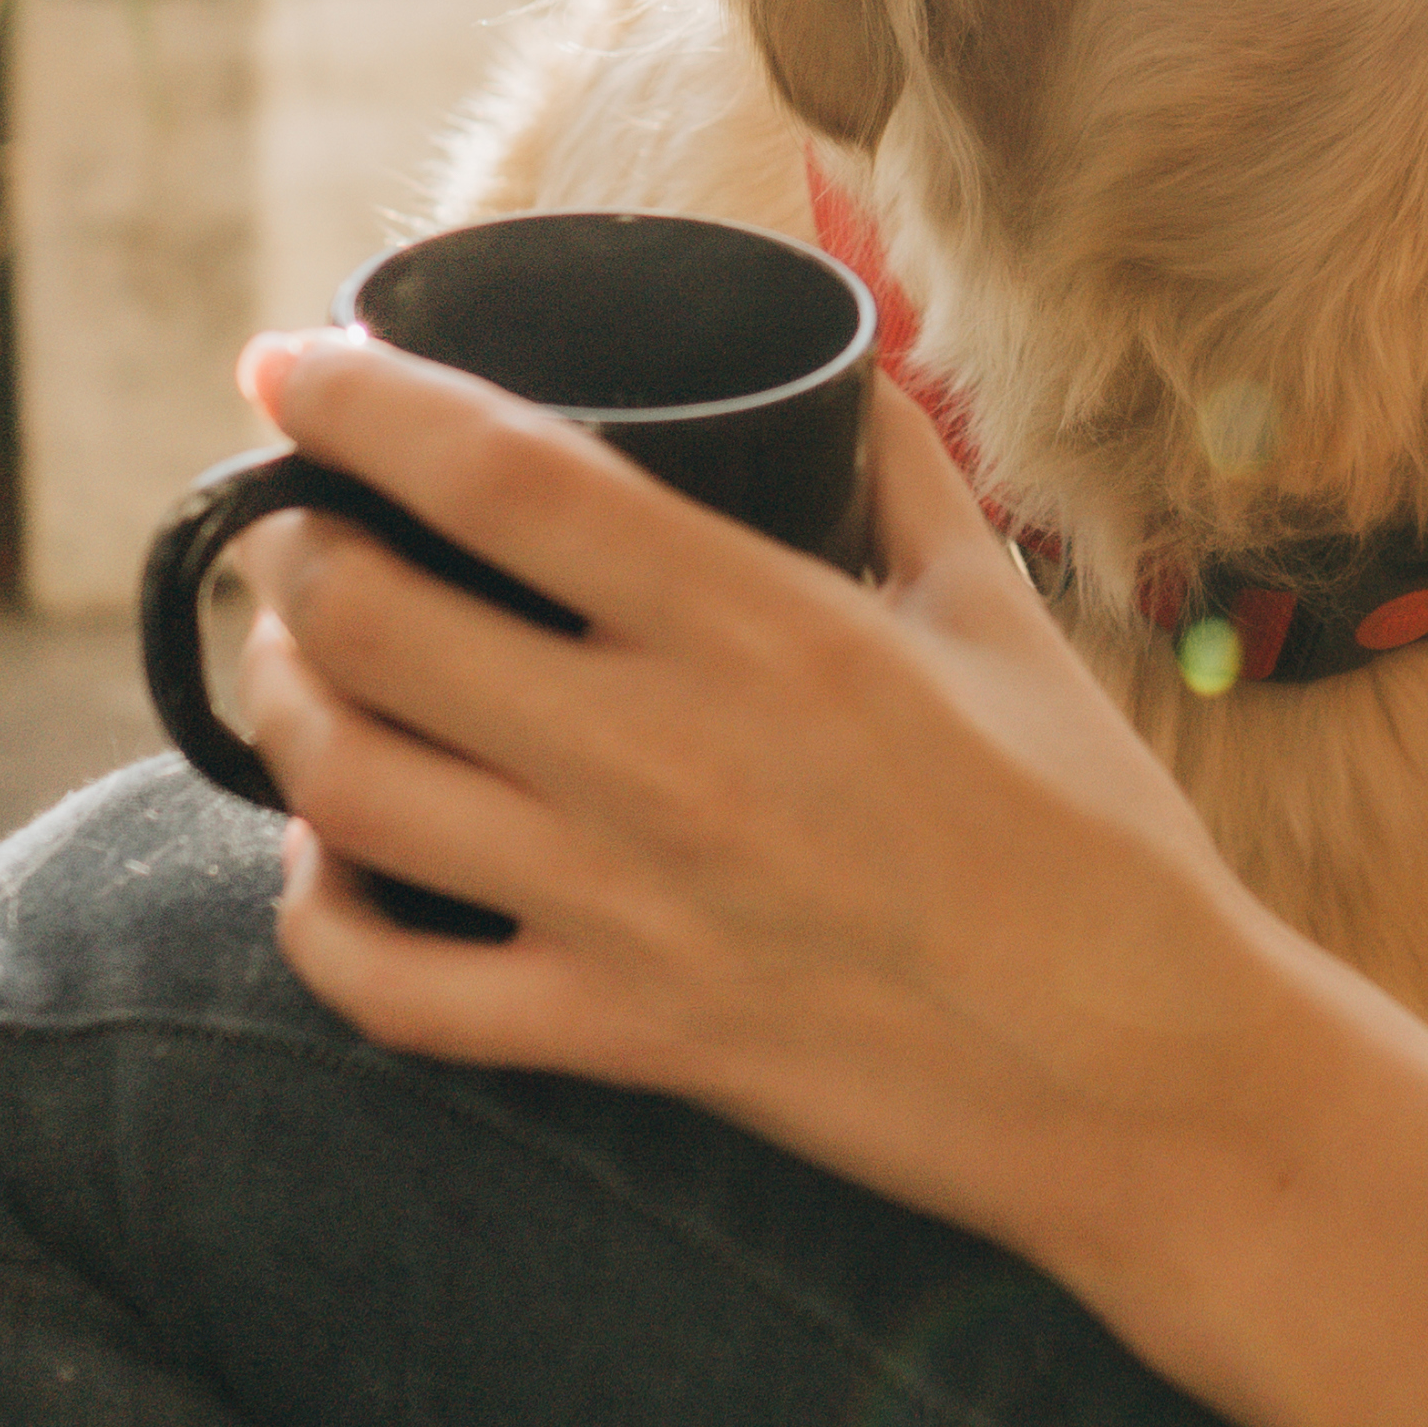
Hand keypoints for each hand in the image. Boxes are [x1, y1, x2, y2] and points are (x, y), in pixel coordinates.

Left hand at [209, 319, 1323, 1285]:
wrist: (1145, 1074)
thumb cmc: (1089, 837)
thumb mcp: (999, 613)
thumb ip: (901, 467)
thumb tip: (836, 352)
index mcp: (765, 624)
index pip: (498, 472)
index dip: (355, 403)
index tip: (283, 365)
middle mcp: (668, 756)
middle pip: (371, 622)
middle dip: (292, 558)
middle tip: (299, 537)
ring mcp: (626, 908)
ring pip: (348, 789)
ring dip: (283, 711)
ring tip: (298, 674)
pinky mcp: (619, 1038)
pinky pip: (388, 989)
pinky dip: (321, 919)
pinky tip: (332, 868)